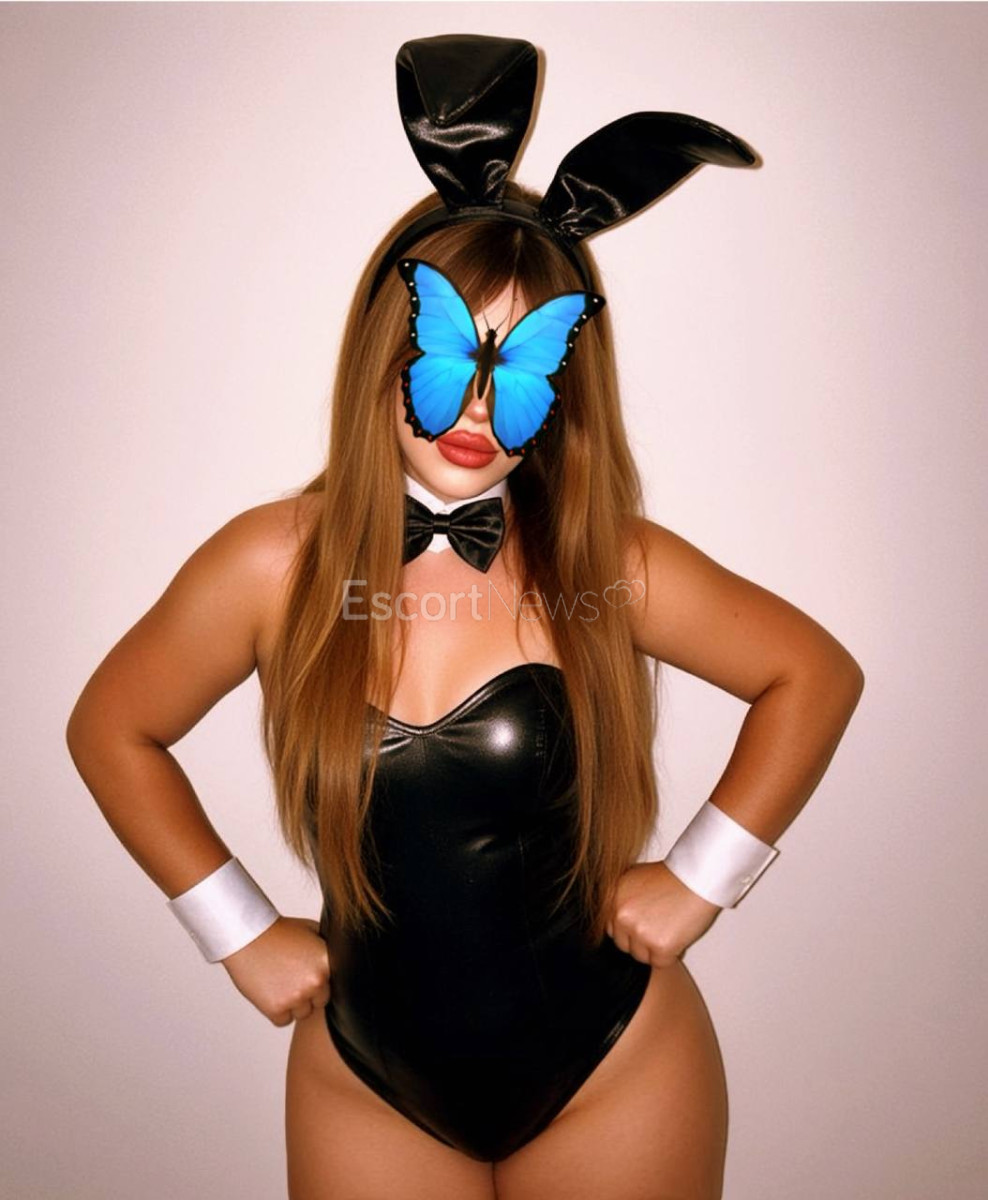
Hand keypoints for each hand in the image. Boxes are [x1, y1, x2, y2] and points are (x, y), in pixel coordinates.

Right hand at [220, 916, 330, 1026]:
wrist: (249, 935)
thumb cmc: (279, 931)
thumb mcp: (312, 930)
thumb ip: (328, 950)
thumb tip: (341, 961)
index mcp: (328, 962)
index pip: (334, 985)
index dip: (320, 980)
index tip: (308, 972)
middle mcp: (316, 981)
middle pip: (319, 1002)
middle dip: (308, 993)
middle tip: (291, 976)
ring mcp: (297, 996)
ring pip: (302, 1013)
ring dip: (293, 1003)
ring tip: (280, 981)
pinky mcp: (277, 1008)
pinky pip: (283, 1020)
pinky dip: (277, 1010)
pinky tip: (270, 990)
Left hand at [604, 861, 722, 967]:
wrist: (697, 879)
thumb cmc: (672, 877)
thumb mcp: (635, 879)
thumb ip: (621, 899)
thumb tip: (615, 918)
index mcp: (613, 899)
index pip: (611, 928)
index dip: (628, 929)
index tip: (642, 924)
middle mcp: (621, 916)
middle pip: (623, 944)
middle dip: (640, 940)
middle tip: (659, 926)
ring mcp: (639, 932)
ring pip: (640, 956)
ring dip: (654, 949)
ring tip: (670, 928)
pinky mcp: (659, 946)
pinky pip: (659, 963)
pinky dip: (670, 954)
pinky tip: (678, 935)